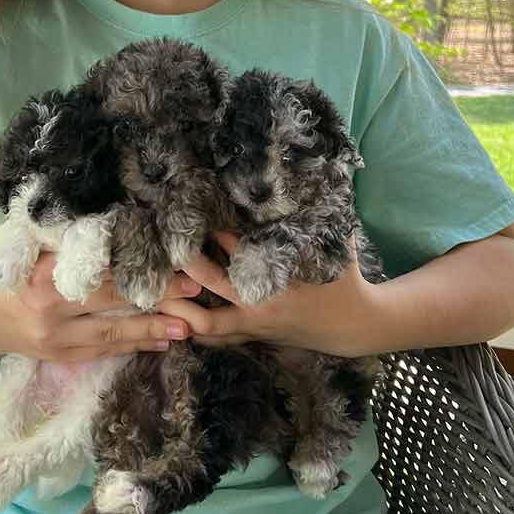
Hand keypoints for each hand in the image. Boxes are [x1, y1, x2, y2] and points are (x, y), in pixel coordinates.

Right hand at [4, 250, 201, 362]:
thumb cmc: (17, 276)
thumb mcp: (37, 253)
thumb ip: (74, 246)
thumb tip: (126, 232)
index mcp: (44, 275)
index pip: (99, 272)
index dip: (138, 269)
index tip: (174, 264)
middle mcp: (50, 310)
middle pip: (111, 303)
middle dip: (156, 298)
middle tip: (194, 290)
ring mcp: (56, 339)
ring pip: (112, 335)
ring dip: (152, 330)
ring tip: (187, 326)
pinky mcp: (61, 358)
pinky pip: (104, 352)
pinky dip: (134, 347)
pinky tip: (161, 342)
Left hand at [156, 231, 381, 357]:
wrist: (356, 327)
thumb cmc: (346, 280)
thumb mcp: (337, 245)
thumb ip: (325, 215)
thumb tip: (322, 175)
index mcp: (278, 280)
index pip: (238, 252)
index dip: (217, 232)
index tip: (198, 214)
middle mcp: (259, 304)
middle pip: (211, 285)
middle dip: (187, 265)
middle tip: (166, 244)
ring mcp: (252, 325)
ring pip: (205, 323)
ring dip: (181, 305)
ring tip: (157, 285)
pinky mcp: (252, 336)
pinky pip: (215, 338)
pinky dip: (194, 327)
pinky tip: (174, 313)